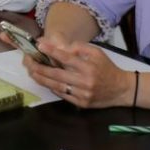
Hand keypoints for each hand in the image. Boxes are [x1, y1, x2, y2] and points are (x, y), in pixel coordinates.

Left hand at [22, 37, 136, 108]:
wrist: (122, 89)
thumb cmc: (106, 68)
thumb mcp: (97, 53)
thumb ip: (79, 48)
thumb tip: (60, 46)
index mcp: (89, 67)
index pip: (67, 58)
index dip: (52, 52)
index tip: (39, 46)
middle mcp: (85, 81)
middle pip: (57, 74)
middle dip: (40, 67)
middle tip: (28, 61)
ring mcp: (83, 94)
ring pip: (57, 86)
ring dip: (42, 79)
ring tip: (31, 71)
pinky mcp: (81, 104)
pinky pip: (63, 95)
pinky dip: (52, 88)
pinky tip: (44, 81)